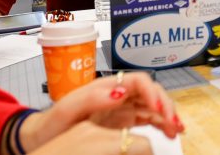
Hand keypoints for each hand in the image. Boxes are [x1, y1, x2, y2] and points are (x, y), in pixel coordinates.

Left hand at [18, 72, 182, 151]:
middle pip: (150, 92)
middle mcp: (118, 95)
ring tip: (177, 130)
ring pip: (152, 106)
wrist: (42, 138)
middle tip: (173, 124)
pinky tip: (169, 132)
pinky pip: (146, 120)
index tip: (158, 109)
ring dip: (167, 115)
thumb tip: (119, 91)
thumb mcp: (68, 109)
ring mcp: (121, 109)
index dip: (152, 92)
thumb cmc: (52, 122)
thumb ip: (92, 98)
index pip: (138, 81)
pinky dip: (160, 125)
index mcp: (106, 87)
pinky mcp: (122, 123)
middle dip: (165, 105)